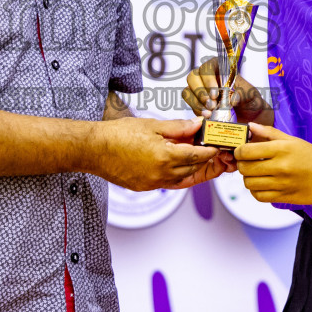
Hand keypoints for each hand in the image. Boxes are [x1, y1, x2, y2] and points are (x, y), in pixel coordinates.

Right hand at [89, 118, 224, 190]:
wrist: (94, 149)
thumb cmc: (118, 135)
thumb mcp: (152, 125)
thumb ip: (178, 127)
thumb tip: (197, 125)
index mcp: (165, 157)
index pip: (198, 156)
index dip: (210, 151)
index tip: (217, 146)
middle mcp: (161, 174)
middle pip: (193, 169)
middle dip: (205, 161)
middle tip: (213, 152)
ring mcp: (153, 183)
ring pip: (182, 179)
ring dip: (192, 169)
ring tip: (199, 159)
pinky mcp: (145, 187)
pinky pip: (168, 183)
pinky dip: (178, 176)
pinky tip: (179, 166)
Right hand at [181, 59, 268, 122]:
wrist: (250, 117)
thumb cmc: (251, 101)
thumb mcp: (252, 95)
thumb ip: (244, 93)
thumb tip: (232, 99)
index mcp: (220, 68)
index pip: (207, 66)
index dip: (208, 78)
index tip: (215, 93)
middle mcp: (207, 77)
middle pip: (192, 77)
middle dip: (200, 92)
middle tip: (211, 105)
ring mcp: (200, 90)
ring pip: (188, 91)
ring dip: (196, 102)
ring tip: (209, 113)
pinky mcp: (197, 103)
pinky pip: (190, 104)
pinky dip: (196, 110)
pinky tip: (207, 116)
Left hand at [234, 123, 311, 204]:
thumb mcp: (293, 140)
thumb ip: (270, 133)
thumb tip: (250, 126)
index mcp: (282, 149)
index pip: (247, 151)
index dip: (238, 151)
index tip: (240, 152)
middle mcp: (281, 167)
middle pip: (245, 168)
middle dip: (241, 165)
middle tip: (246, 163)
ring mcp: (283, 184)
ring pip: (250, 184)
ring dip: (248, 179)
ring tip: (254, 174)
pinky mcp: (285, 197)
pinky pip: (259, 197)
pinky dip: (255, 191)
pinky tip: (261, 185)